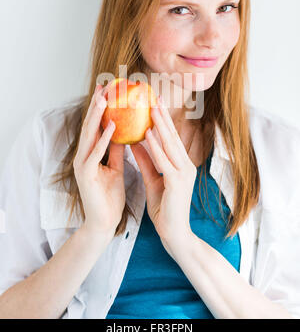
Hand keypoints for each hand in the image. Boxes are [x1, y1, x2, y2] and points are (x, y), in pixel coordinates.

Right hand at [73, 84, 125, 235]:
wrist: (104, 223)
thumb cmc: (109, 196)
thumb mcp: (115, 168)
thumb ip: (116, 151)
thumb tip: (124, 133)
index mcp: (90, 154)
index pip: (96, 126)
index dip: (101, 107)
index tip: (109, 90)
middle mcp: (83, 156)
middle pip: (90, 125)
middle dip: (97, 105)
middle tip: (104, 85)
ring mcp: (82, 164)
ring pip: (89, 135)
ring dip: (97, 115)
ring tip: (105, 97)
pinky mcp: (85, 175)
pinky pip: (95, 153)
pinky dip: (103, 138)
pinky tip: (111, 125)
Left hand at [130, 96, 195, 247]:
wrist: (174, 234)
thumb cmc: (164, 209)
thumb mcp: (153, 180)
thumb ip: (146, 161)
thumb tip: (136, 142)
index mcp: (181, 165)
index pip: (171, 138)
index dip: (162, 120)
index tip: (152, 104)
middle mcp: (186, 165)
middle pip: (172, 136)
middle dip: (162, 116)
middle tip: (152, 97)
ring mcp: (184, 173)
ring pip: (170, 144)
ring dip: (159, 124)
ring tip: (150, 107)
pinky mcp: (178, 182)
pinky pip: (164, 160)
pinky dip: (155, 146)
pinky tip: (147, 133)